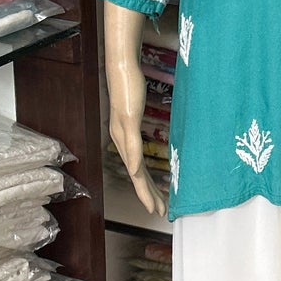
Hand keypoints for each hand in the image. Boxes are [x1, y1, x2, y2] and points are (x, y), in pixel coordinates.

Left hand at [103, 0, 162, 216]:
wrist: (121, 68)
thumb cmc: (130, 85)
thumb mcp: (137, 107)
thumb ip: (140, 119)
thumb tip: (146, 124)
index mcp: (125, 139)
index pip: (137, 170)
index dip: (147, 187)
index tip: (157, 201)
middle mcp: (121, 139)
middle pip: (136, 175)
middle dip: (148, 195)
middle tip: (159, 211)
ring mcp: (123, 132)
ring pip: (133, 167)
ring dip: (143, 187)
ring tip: (154, 204)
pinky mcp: (126, 122)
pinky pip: (131, 146)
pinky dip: (134, 162)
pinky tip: (138, 174)